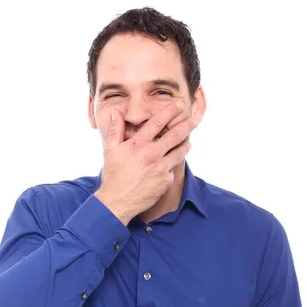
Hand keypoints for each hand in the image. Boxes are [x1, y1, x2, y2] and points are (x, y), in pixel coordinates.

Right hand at [94, 100, 197, 224]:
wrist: (118, 202)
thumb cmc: (113, 175)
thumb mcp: (110, 150)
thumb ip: (116, 129)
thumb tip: (115, 112)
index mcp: (138, 144)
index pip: (158, 121)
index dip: (170, 111)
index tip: (179, 105)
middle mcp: (152, 154)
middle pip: (176, 134)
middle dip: (188, 124)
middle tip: (196, 118)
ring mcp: (161, 168)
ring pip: (180, 152)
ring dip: (186, 145)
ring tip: (188, 142)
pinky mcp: (166, 181)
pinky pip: (172, 170)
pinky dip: (171, 167)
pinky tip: (167, 168)